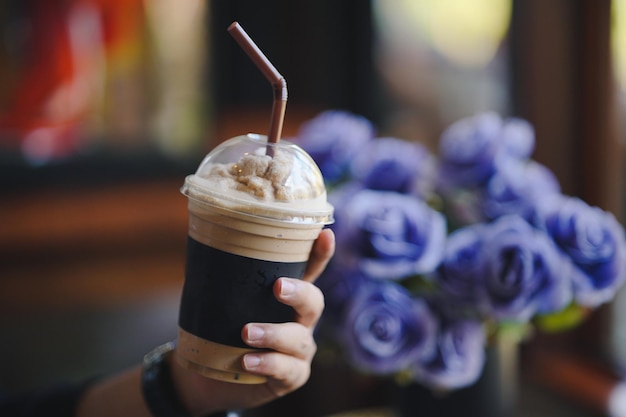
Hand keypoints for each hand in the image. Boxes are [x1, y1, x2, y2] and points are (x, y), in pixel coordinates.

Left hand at [171, 228, 334, 415]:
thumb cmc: (218, 331)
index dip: (320, 254)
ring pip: (299, 339)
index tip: (325, 235)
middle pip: (314, 302)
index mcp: (288, 297)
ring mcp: (298, 351)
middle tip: (277, 287)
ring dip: (274, 334)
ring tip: (247, 333)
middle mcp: (300, 321)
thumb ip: (222, 280)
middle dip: (299, 293)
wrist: (207, 377)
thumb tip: (206, 245)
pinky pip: (287, 371)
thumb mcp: (220, 302)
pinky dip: (268, 364)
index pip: (309, 271)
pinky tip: (248, 361)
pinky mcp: (291, 377)